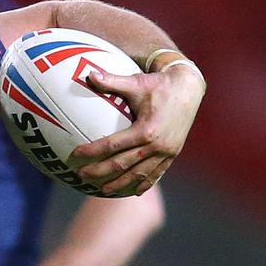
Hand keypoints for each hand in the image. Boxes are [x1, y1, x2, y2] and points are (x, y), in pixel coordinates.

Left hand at [69, 65, 204, 195]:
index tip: (75, 154)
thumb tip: (88, 73)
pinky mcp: (173, 153)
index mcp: (145, 129)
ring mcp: (166, 152)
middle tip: (81, 175)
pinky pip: (157, 172)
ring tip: (103, 191)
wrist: (189, 87)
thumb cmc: (158, 84)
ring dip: (120, 183)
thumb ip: (111, 81)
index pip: (112, 145)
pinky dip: (146, 182)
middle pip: (122, 164)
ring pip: (139, 173)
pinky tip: (134, 192)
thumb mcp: (135, 81)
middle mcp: (156, 144)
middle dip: (100, 172)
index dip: (92, 151)